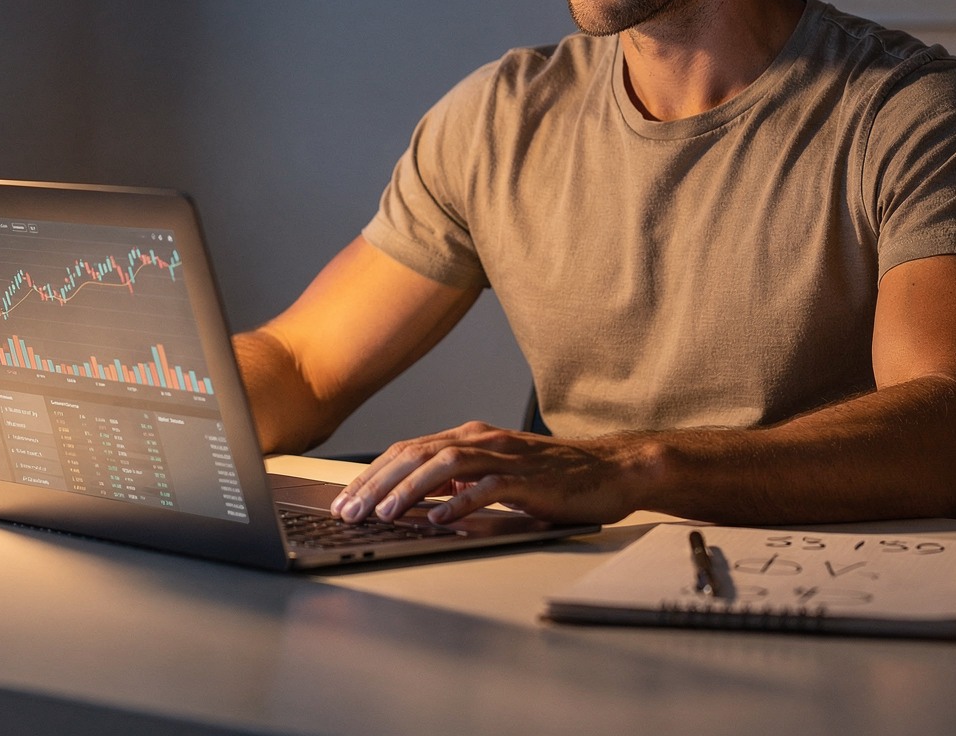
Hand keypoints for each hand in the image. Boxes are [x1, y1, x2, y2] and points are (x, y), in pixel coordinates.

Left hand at [330, 421, 649, 525]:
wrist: (610, 470)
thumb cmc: (552, 478)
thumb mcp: (494, 475)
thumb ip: (457, 481)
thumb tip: (411, 502)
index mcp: (470, 437)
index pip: (408, 450)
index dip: (372, 475)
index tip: (344, 501)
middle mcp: (482, 439)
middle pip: (416, 454)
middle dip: (376, 483)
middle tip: (348, 511)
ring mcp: (505, 457)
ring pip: (445, 465)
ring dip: (408, 490)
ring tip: (383, 514)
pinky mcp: (529, 479)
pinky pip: (488, 487)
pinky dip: (460, 501)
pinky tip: (438, 518)